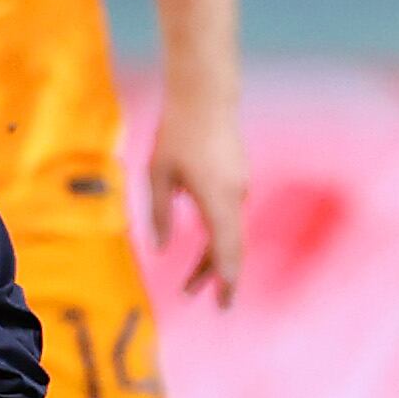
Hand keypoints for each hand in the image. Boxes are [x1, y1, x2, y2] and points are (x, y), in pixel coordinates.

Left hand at [146, 88, 247, 301]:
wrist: (207, 95)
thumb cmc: (178, 132)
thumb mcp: (158, 174)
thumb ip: (160, 213)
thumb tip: (162, 247)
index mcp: (217, 198)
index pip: (226, 249)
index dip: (226, 278)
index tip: (225, 302)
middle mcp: (235, 196)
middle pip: (230, 246)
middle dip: (215, 275)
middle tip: (199, 298)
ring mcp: (240, 185)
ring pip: (230, 231)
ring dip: (215, 255)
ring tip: (192, 279)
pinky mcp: (238, 176)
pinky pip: (230, 214)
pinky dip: (218, 234)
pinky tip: (203, 241)